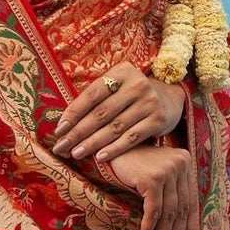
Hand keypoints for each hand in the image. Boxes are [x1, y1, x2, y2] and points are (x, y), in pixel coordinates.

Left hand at [52, 61, 184, 162]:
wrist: (170, 97)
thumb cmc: (132, 95)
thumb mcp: (118, 87)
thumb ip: (97, 99)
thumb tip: (64, 123)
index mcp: (122, 72)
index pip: (92, 95)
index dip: (73, 113)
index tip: (59, 130)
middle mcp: (137, 84)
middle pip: (101, 113)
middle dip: (78, 132)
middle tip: (61, 147)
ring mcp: (149, 102)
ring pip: (114, 127)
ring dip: (92, 143)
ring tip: (76, 154)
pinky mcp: (158, 120)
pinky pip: (132, 137)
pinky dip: (114, 149)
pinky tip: (100, 157)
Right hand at [93, 143, 199, 229]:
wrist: (105, 151)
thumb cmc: (131, 168)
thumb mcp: (156, 177)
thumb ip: (171, 194)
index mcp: (185, 163)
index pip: (191, 203)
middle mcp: (181, 164)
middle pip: (181, 211)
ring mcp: (167, 170)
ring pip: (168, 215)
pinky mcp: (152, 178)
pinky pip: (153, 213)